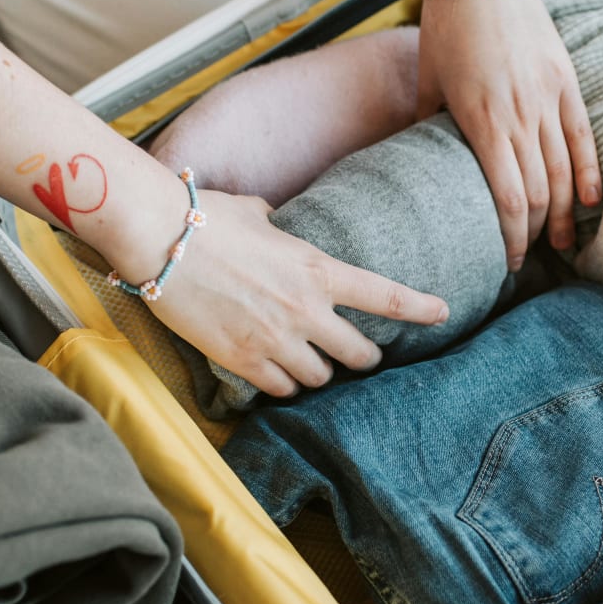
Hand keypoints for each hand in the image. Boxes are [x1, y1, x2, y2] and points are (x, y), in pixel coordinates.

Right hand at [144, 190, 448, 396]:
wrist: (159, 240)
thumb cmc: (206, 217)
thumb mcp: (257, 215)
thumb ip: (278, 227)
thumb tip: (274, 221)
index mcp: (317, 269)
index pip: (385, 296)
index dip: (420, 308)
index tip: (442, 312)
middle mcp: (305, 310)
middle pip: (359, 354)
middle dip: (364, 357)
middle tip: (360, 356)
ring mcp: (275, 339)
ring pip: (320, 378)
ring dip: (318, 373)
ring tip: (308, 363)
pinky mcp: (242, 360)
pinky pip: (280, 389)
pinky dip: (283, 384)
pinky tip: (276, 374)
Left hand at [418, 0, 600, 265]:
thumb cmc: (446, 23)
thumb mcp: (427, 79)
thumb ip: (426, 123)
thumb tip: (419, 162)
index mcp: (481, 121)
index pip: (508, 199)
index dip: (513, 237)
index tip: (509, 261)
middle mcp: (519, 114)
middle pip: (540, 193)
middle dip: (537, 233)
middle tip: (533, 257)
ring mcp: (547, 96)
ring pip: (565, 170)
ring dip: (565, 212)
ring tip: (563, 242)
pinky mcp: (566, 79)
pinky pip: (583, 135)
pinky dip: (590, 172)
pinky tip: (591, 201)